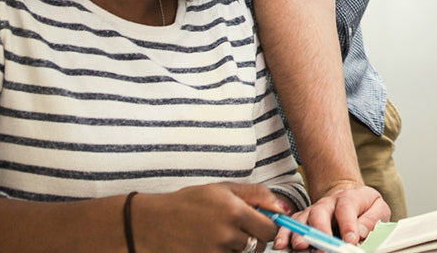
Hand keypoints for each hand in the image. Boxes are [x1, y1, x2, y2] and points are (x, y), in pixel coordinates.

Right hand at [134, 183, 292, 252]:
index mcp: (235, 211)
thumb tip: (283, 207)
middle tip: (240, 229)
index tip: (262, 223)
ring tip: (221, 235)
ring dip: (239, 247)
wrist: (154, 222)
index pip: (270, 228)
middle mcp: (227, 234)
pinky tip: (212, 243)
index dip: (269, 226)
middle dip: (255, 238)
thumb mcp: (222, 189)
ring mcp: (216, 251)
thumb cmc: (189, 202)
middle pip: (259, 245)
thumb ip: (256, 195)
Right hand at [291, 180, 387, 249]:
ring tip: (300, 246)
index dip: (348, 225)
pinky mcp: (303, 219)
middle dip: (320, 231)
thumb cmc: (364, 206)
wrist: (347, 197)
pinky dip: (285, 234)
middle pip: (320, 213)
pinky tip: (282, 244)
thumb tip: (359, 234)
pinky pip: (291, 225)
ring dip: (300, 234)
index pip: (346, 209)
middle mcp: (328, 203)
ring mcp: (313, 210)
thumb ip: (371, 220)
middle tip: (322, 246)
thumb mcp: (377, 208)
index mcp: (349, 198)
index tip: (350, 240)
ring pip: (303, 219)